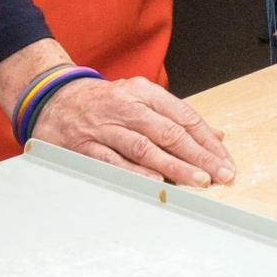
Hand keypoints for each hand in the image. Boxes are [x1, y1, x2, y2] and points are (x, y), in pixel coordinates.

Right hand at [31, 74, 235, 186]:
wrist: (52, 98)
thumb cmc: (104, 103)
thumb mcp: (140, 99)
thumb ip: (176, 117)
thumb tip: (215, 137)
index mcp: (142, 92)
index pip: (183, 115)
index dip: (206, 140)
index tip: (225, 160)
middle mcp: (125, 106)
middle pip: (168, 132)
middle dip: (197, 156)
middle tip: (220, 175)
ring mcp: (104, 126)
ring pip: (144, 148)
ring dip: (173, 167)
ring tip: (197, 181)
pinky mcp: (84, 146)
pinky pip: (114, 162)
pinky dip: (135, 173)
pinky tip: (156, 184)